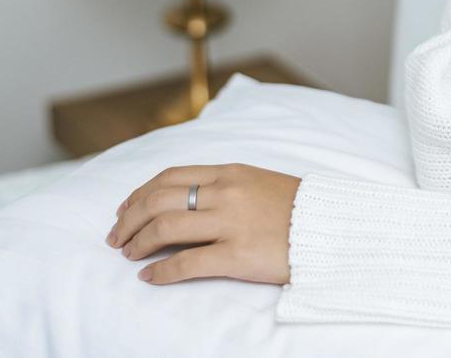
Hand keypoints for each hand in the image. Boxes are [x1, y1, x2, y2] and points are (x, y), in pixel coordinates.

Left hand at [105, 161, 301, 285]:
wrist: (334, 227)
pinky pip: (187, 262)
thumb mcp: (258, 182)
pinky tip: (149, 277)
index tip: (125, 209)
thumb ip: (225, 186)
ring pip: (166, 227)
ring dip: (139, 242)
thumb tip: (187, 199)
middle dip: (130, 218)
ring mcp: (230, 223)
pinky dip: (161, 271)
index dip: (140, 193)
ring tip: (127, 254)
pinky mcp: (237, 255)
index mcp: (230, 172)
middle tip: (115, 236)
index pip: (171, 177)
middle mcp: (225, 193)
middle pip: (159, 199)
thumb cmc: (298, 208)